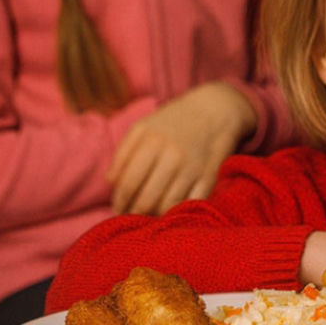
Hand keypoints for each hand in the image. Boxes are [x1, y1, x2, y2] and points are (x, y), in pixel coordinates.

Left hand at [107, 82, 255, 214]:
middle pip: (146, 200)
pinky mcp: (209, 177)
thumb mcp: (143, 126)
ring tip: (148, 214)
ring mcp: (192, 168)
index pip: (128, 184)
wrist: (215, 109)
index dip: (119, 202)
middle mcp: (173, 156)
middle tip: (131, 215)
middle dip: (135, 213)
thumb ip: (123, 152)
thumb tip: (110, 181)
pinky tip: (170, 210)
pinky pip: (189, 204)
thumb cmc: (173, 120)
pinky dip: (178, 211)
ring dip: (154, 216)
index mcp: (152, 142)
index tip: (118, 208)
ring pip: (167, 206)